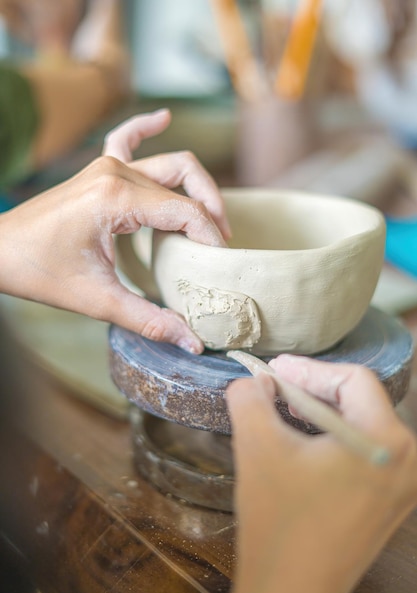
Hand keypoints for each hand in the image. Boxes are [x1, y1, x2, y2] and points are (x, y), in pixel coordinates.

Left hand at [0, 112, 228, 352]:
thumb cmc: (40, 271)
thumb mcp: (98, 300)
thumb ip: (149, 319)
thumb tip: (192, 341)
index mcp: (116, 198)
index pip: (185, 211)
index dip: (210, 237)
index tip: (220, 263)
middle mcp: (114, 173)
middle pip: (185, 178)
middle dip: (212, 209)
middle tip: (221, 242)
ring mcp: (105, 167)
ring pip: (168, 162)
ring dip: (196, 184)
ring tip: (212, 215)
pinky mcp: (97, 171)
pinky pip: (126, 139)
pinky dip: (147, 127)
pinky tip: (164, 117)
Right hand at [223, 355, 416, 592]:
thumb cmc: (278, 519)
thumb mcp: (257, 445)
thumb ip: (251, 397)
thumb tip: (254, 379)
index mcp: (387, 440)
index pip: (354, 380)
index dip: (310, 369)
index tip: (275, 370)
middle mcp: (408, 462)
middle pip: (362, 402)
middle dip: (314, 390)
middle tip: (276, 389)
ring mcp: (402, 488)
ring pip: (361, 428)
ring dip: (322, 415)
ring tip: (284, 414)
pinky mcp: (389, 507)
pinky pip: (364, 455)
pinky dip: (333, 441)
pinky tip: (302, 446)